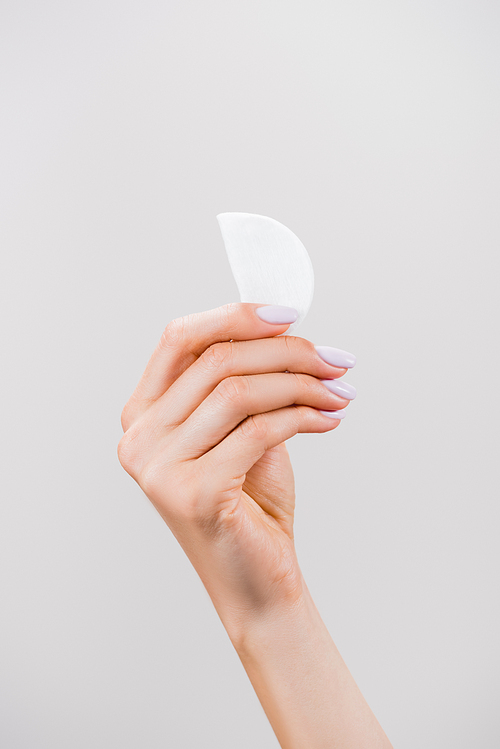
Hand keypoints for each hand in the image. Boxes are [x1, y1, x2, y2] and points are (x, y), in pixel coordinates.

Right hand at [117, 303, 352, 633]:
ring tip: (337, 392)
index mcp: (143, 414)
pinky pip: (259, 430)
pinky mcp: (193, 493)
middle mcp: (140, 438)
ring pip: (240, 391)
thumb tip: (284, 326)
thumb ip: (244, 379)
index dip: (235, 317)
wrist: (258, 580)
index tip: (290, 316)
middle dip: (288, 352)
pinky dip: (303, 417)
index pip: (180, 338)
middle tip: (334, 360)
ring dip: (301, 384)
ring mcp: (159, 468)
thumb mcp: (241, 428)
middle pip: (217, 360)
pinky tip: (329, 420)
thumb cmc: (249, 503)